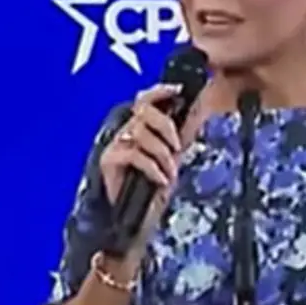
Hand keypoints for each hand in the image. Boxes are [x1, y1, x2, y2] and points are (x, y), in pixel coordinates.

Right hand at [99, 83, 182, 229]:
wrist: (131, 214)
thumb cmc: (151, 184)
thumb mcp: (169, 159)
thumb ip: (176, 140)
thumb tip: (196, 121)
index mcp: (141, 126)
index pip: (145, 99)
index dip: (160, 91)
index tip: (177, 90)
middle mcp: (127, 130)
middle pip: (144, 111)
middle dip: (165, 126)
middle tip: (177, 146)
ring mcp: (116, 144)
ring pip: (141, 132)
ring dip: (162, 154)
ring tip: (170, 172)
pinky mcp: (109, 159)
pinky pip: (134, 154)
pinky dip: (152, 167)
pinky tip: (160, 179)